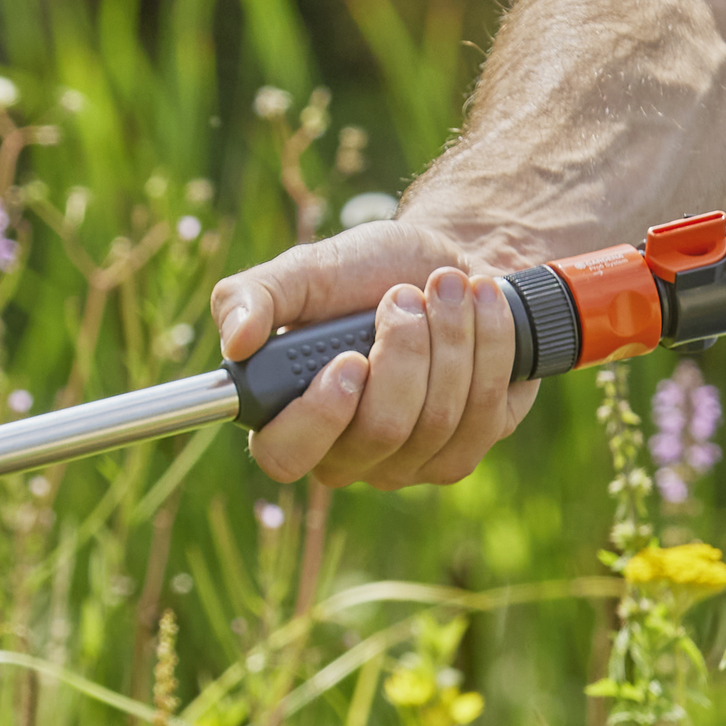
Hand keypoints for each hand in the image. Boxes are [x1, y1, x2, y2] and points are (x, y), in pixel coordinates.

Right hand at [214, 217, 540, 489]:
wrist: (452, 264)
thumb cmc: (369, 272)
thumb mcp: (306, 270)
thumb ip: (254, 297)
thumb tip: (235, 342)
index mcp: (290, 419)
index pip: (286, 456)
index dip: (320, 416)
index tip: (350, 359)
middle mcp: (346, 454)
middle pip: (380, 432)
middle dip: (406, 350)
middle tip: (406, 295)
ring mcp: (407, 461)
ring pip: (436, 421)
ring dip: (451, 337)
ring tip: (448, 286)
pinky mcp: (465, 449)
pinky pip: (483, 414)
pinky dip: (489, 346)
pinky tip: (483, 307)